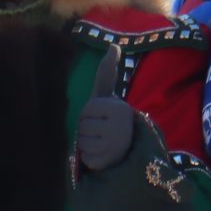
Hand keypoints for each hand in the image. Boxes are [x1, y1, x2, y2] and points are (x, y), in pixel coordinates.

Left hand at [73, 44, 141, 172]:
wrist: (129, 154)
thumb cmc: (111, 121)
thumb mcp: (108, 97)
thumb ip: (107, 73)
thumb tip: (112, 45)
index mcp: (120, 108)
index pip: (86, 111)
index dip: (89, 116)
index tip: (103, 119)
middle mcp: (121, 127)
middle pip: (82, 126)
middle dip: (87, 131)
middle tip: (104, 134)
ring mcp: (116, 147)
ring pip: (81, 143)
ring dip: (87, 145)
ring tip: (104, 145)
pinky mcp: (109, 164)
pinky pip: (85, 159)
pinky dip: (90, 160)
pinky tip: (103, 158)